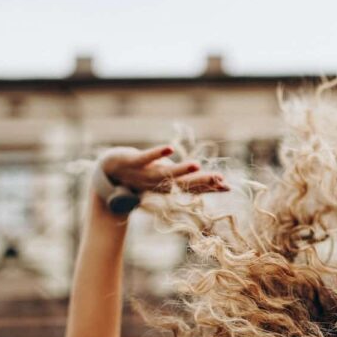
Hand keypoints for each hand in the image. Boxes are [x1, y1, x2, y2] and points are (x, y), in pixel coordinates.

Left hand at [101, 145, 229, 193]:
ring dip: (182, 170)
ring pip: (166, 173)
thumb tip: (205, 179)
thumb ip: (184, 178)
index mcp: (168, 188)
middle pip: (183, 183)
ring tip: (197, 165)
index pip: (193, 188)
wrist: (108, 172)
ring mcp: (145, 174)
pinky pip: (146, 158)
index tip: (228, 187)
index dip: (210, 188)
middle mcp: (158, 184)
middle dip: (202, 181)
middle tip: (221, 180)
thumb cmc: (141, 174)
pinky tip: (170, 148)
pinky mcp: (133, 162)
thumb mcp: (164, 177)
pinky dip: (157, 153)